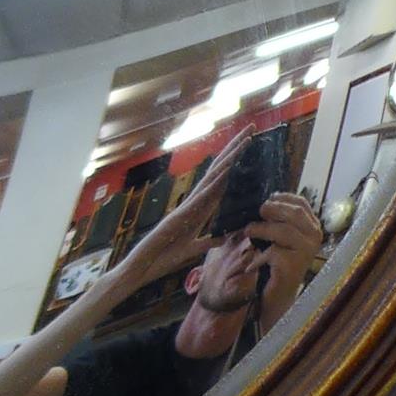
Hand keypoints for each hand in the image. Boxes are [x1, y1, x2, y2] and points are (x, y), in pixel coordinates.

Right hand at [117, 139, 245, 291]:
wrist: (143, 267)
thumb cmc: (163, 258)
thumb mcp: (194, 249)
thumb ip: (210, 241)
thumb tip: (226, 236)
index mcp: (199, 209)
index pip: (223, 182)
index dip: (237, 164)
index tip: (250, 147)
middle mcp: (195, 201)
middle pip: (220, 170)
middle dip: (236, 149)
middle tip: (253, 128)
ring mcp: (189, 205)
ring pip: (215, 176)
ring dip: (231, 157)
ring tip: (247, 138)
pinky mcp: (183, 215)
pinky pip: (204, 195)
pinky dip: (217, 181)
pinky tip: (229, 169)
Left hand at [250, 190, 325, 320]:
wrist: (279, 294)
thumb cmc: (277, 261)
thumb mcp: (279, 236)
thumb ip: (278, 219)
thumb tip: (263, 201)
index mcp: (312, 227)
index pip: (302, 204)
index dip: (283, 197)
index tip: (268, 198)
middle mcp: (314, 238)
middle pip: (295, 213)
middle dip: (273, 209)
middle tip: (258, 212)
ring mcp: (306, 252)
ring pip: (283, 230)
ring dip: (261, 229)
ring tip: (248, 231)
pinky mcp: (294, 266)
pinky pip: (273, 252)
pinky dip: (259, 257)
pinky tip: (253, 265)